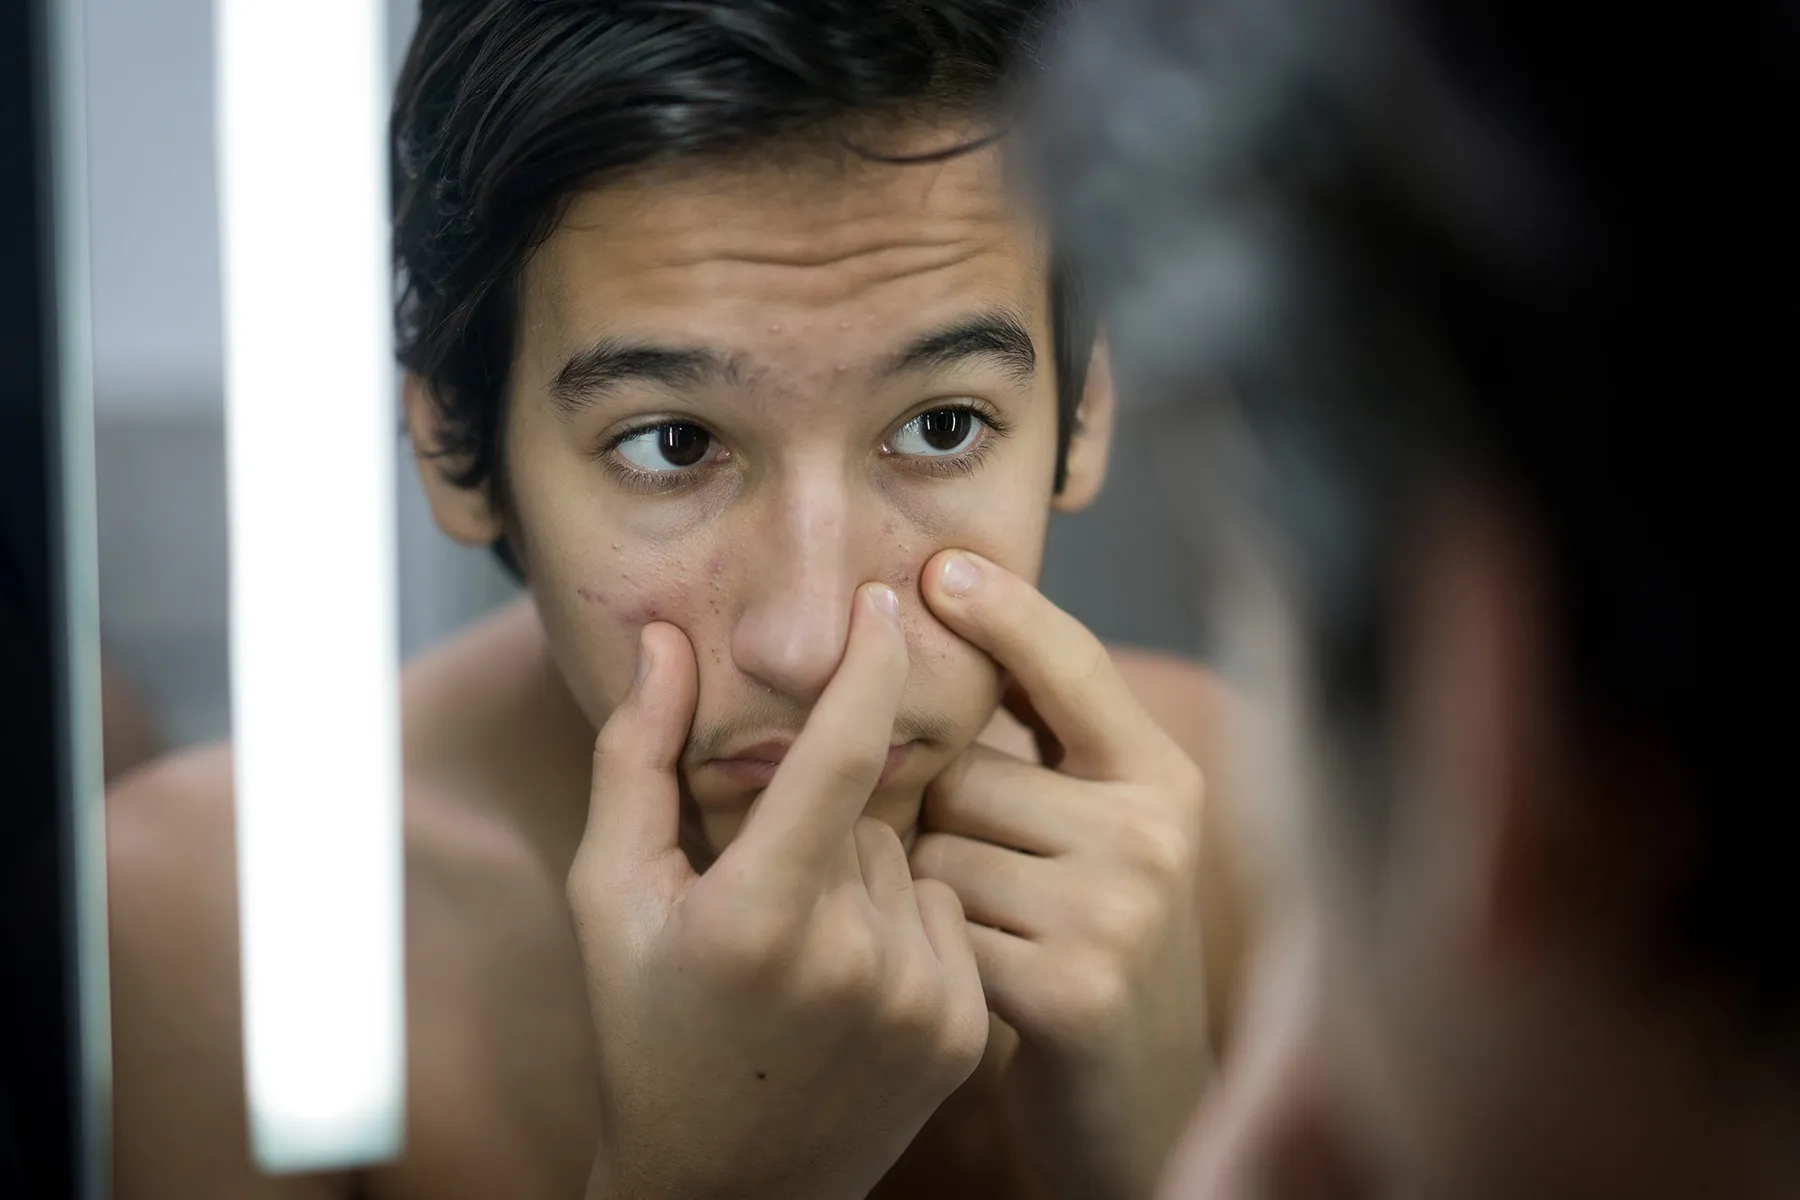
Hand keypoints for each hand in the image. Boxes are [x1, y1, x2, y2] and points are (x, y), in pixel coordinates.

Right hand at [566, 584, 989, 1199]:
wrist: (725, 1186)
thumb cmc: (645, 1027)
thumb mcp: (611, 895)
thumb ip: (636, 759)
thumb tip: (666, 642)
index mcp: (755, 916)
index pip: (837, 755)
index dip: (866, 664)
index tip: (883, 598)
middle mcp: (851, 960)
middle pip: (866, 810)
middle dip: (825, 821)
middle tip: (765, 901)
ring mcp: (920, 1002)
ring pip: (911, 860)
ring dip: (867, 875)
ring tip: (806, 956)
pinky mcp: (964, 1033)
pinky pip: (947, 916)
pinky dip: (908, 926)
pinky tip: (852, 987)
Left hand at [912, 550, 1212, 1199]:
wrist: (1140, 1109)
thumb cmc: (1094, 948)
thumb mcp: (1107, 836)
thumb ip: (1049, 751)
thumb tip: (952, 627)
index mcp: (1161, 778)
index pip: (1072, 667)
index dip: (1003, 614)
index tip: (937, 566)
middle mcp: (1152, 830)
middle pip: (967, 773)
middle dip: (941, 818)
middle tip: (989, 882)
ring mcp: (1118, 909)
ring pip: (940, 848)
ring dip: (931, 890)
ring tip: (991, 936)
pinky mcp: (1071, 986)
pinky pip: (938, 923)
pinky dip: (934, 950)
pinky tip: (984, 983)